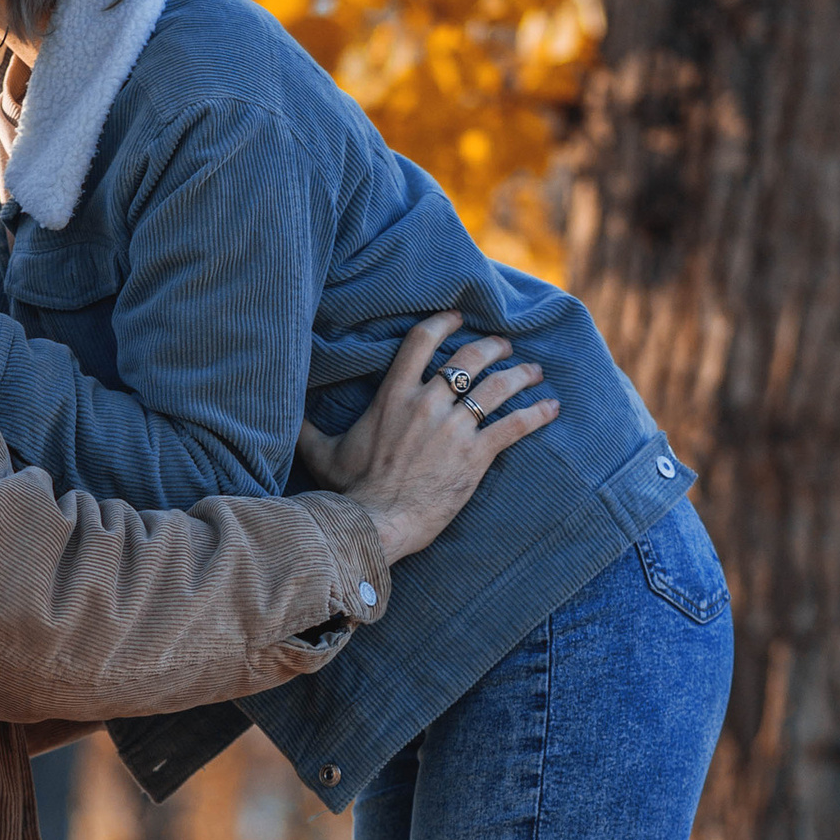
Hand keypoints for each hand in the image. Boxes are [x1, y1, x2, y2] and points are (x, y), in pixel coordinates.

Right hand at [320, 313, 554, 565]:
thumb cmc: (349, 491)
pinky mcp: (475, 455)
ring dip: (520, 374)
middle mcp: (427, 404)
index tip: (457, 317)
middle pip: (468, 359)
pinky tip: (553, 408)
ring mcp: (454, 428)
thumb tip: (286, 412)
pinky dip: (537, 415)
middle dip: (492, 346)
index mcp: (393, 396)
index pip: (420, 342)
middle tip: (504, 345)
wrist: (376, 523)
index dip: (443, 323)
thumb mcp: (322, 452)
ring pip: (496, 387)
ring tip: (534, 370)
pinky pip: (514, 426)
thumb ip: (308, 427)